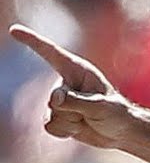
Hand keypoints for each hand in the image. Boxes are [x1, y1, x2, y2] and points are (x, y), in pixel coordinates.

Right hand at [9, 24, 133, 150]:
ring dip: (71, 123)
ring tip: (89, 120)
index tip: (14, 30)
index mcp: (77, 71)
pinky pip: (50, 126)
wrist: (121, 133)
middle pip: (54, 100)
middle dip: (73, 112)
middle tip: (94, 113)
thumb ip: (76, 102)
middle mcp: (65, 83)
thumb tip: (54, 99)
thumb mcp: (101, 106)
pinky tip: (79, 128)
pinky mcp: (57, 116)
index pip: (50, 53)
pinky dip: (65, 131)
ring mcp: (59, 100)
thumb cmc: (117, 114)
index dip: (31, 41)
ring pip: (52, 115)